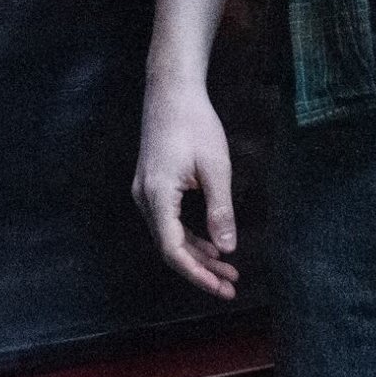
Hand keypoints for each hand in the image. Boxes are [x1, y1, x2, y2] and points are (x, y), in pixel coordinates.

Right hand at [131, 79, 240, 298]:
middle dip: (201, 270)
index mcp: (157, 196)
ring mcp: (145, 192)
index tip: (221, 287)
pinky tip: (212, 245)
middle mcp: (144, 198)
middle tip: (231, 285)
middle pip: (170, 248)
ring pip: (169, 236)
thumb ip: (220, 211)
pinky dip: (189, 237)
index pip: (173, 250)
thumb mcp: (216, 168)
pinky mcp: (151, 186)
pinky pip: (169, 222)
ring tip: (227, 270)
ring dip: (197, 255)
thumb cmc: (194, 123)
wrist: (171, 90)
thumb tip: (228, 249)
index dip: (197, 274)